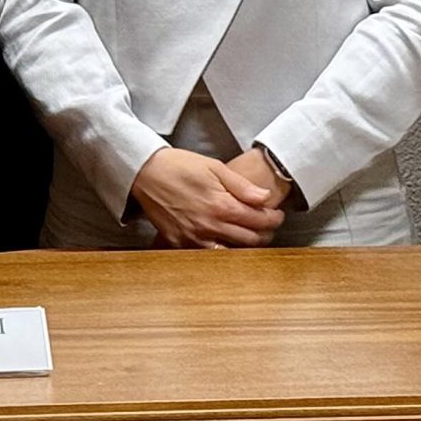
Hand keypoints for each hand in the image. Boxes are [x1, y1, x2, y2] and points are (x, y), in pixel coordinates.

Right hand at [128, 147, 287, 247]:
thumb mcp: (214, 167)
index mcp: (221, 204)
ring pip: (232, 252)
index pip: (260, 220)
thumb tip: (264, 198)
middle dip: (265, 233)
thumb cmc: (177, 166)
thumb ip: (242, 185)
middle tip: (267, 225)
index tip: (276, 214)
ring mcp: (194, 237)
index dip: (274, 218)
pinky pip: (208, 254)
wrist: (144, 172)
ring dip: (246, 246)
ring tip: (249, 235)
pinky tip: (225, 242)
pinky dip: (222, 250)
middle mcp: (210, 225)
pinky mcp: (180, 242)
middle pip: (251, 240)